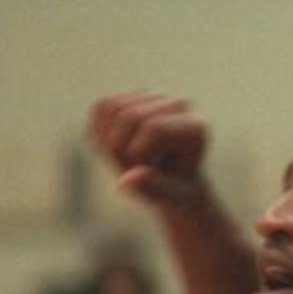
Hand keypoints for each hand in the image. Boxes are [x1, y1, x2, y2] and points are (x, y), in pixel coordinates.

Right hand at [88, 92, 208, 208]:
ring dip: (107, 140)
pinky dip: (98, 132)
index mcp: (195, 127)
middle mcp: (178, 105)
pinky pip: (100, 107)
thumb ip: (152, 188)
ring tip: (126, 157)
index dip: (138, 155)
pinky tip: (114, 147)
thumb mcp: (170, 196)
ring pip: (110, 108)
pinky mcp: (133, 96)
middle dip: (119, 149)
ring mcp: (155, 97)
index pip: (153, 128)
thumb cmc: (175, 189)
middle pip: (129, 116)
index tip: (146, 172)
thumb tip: (128, 179)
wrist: (173, 179)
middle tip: (132, 167)